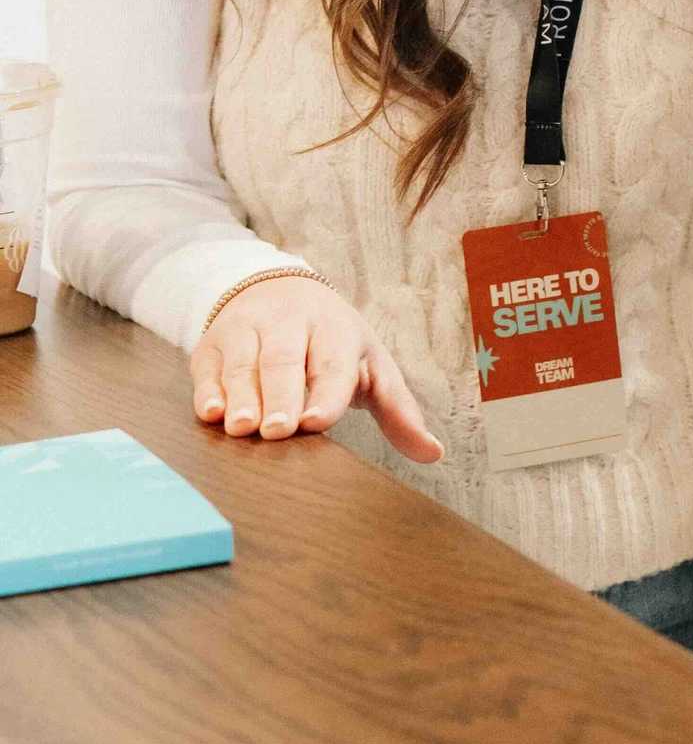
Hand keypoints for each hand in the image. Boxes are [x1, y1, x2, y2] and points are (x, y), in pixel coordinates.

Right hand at [190, 276, 441, 462]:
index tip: (317, 422)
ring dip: (241, 395)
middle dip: (280, 395)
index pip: (332, 362)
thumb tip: (434, 453)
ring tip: (242, 428)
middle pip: (284, 359)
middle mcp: (290, 324)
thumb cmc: (333, 343)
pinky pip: (208, 366)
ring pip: (243, 362)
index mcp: (336, 330)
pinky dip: (207, 389)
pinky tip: (210, 414)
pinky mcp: (213, 343)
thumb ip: (399, 411)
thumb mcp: (371, 367)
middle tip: (277, 431)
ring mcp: (248, 330)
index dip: (326, 392)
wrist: (278, 290)